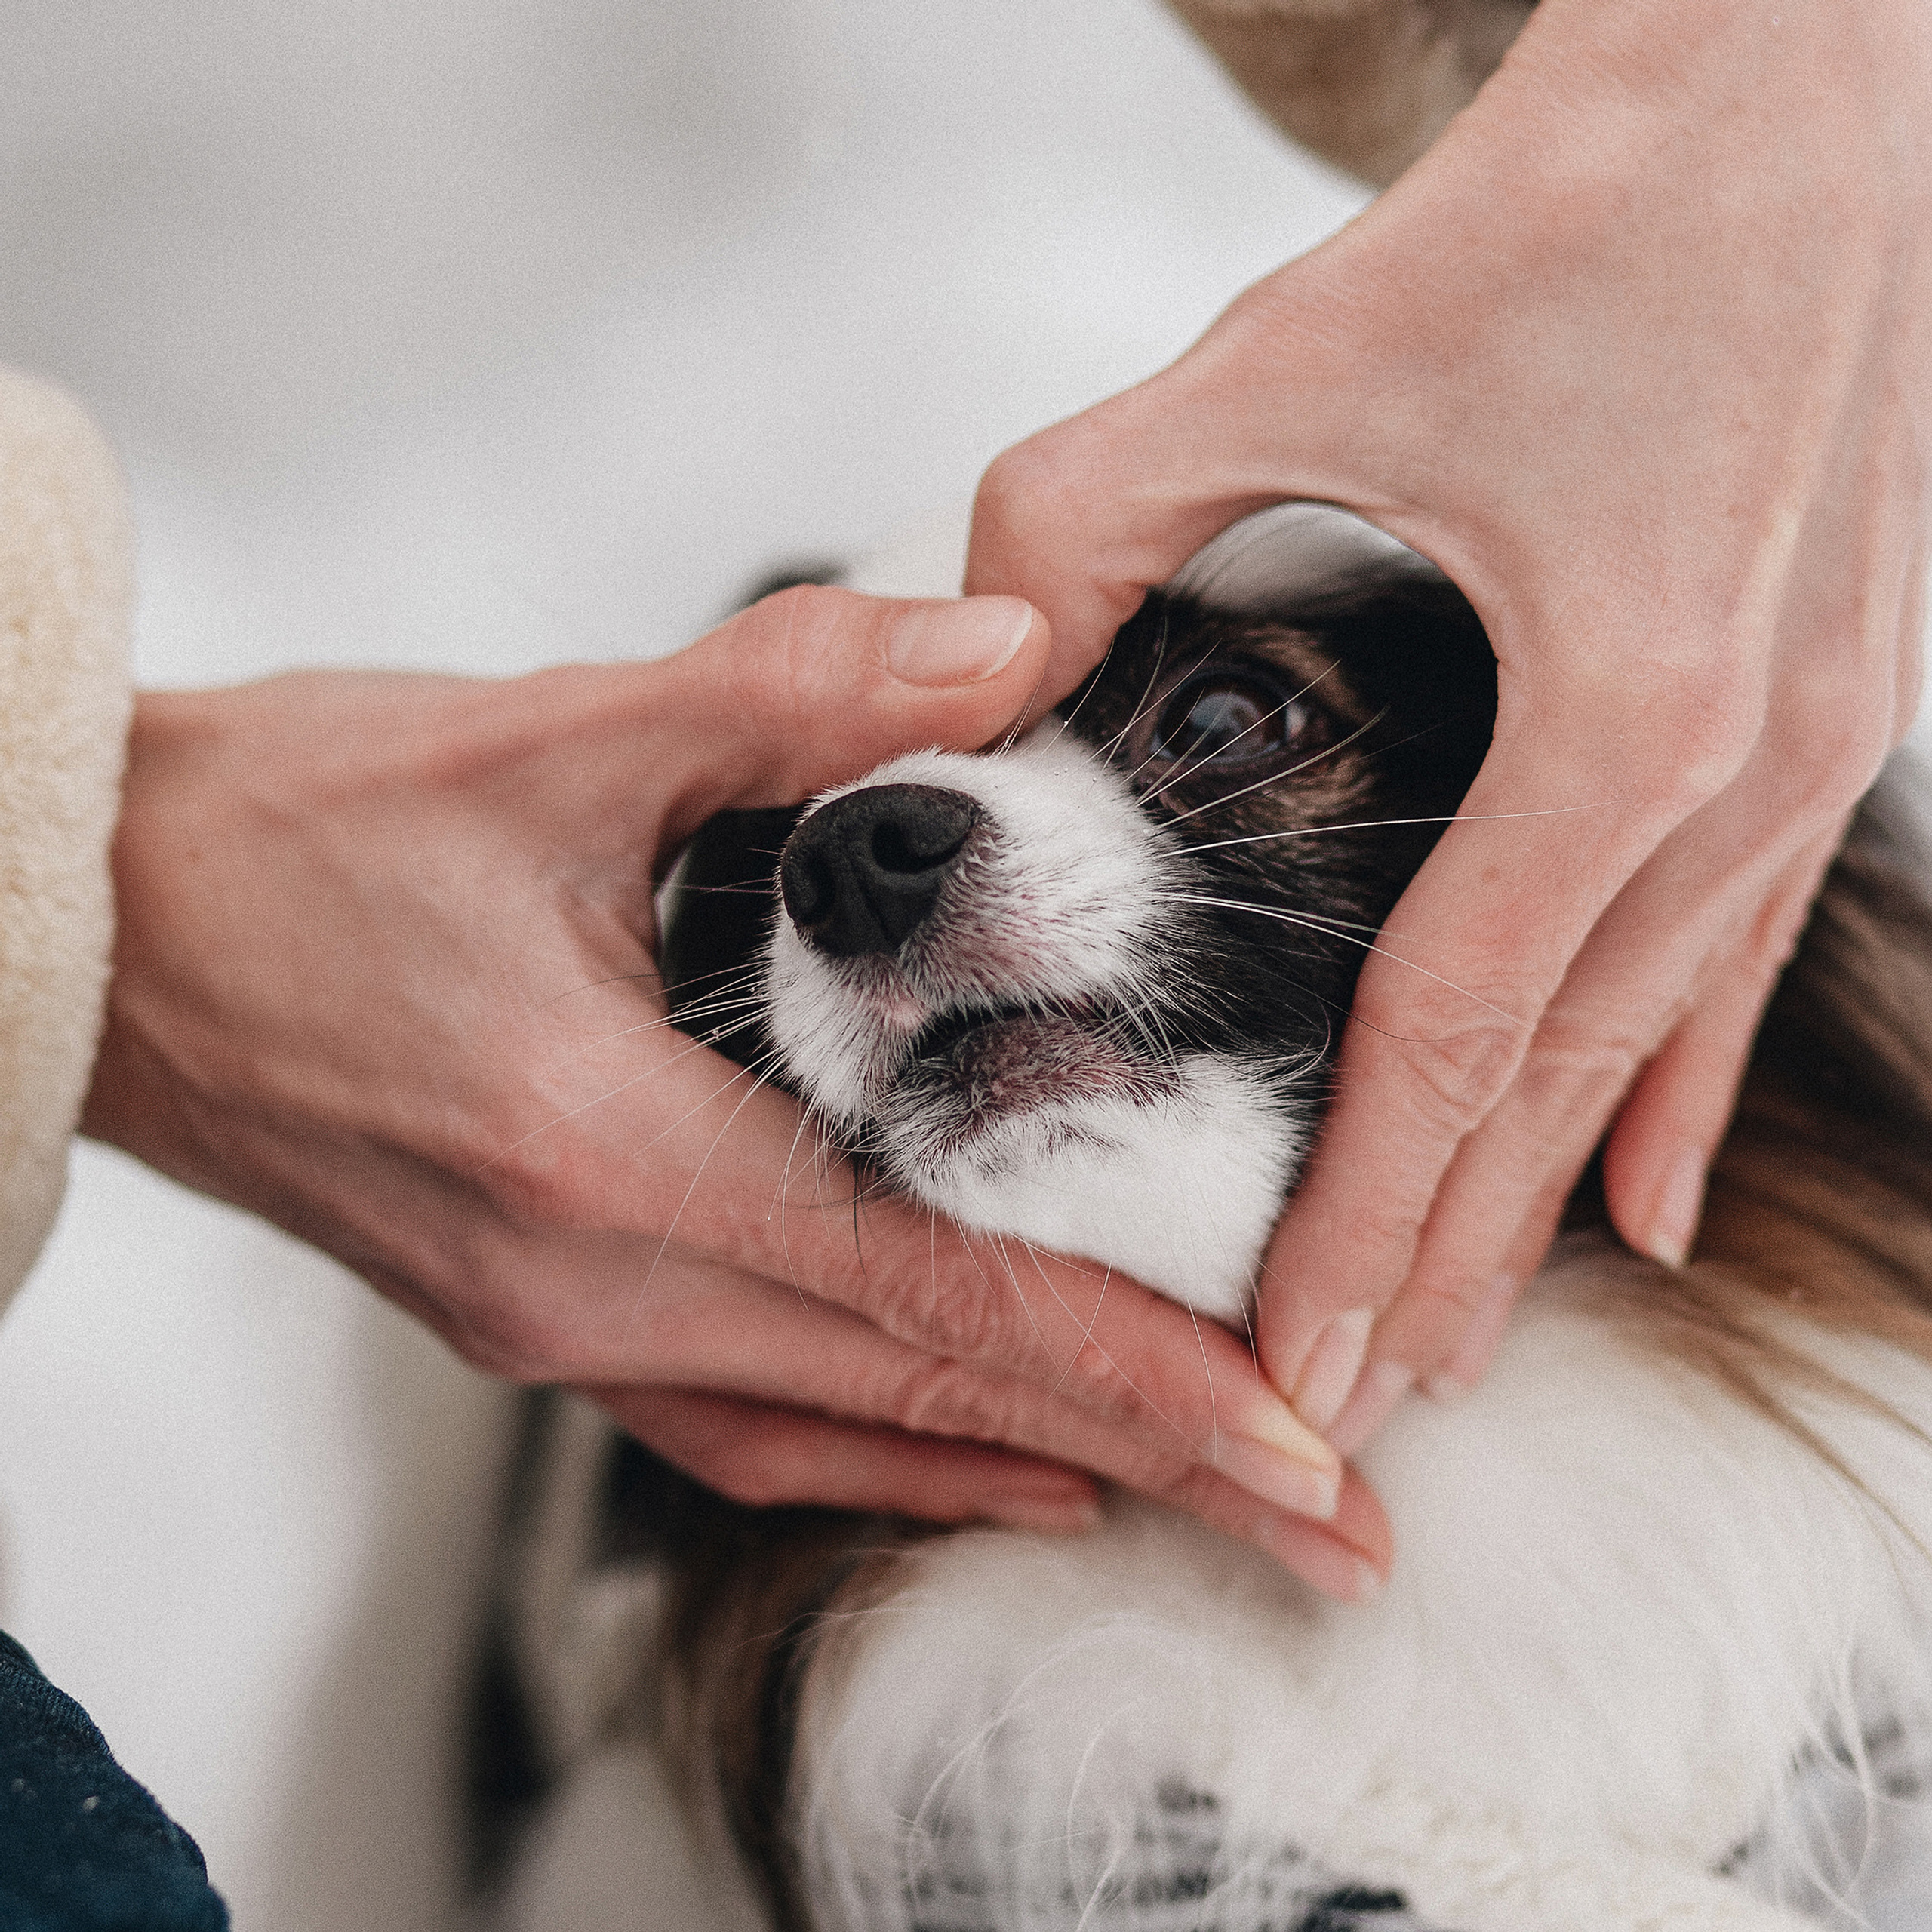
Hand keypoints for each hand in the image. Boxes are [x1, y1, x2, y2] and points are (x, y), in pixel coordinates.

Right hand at [83, 587, 1385, 1601]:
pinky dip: (887, 1447)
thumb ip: (792, 695)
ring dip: (1033, 1466)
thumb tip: (1009, 648)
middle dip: (1146, 1462)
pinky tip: (982, 1455)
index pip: (933, 1291)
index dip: (1136, 1376)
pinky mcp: (539, 1309)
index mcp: (604, 1152)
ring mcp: (556, 1321)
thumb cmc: (293, 834)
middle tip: (1329, 1526)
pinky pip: (748, 1424)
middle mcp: (587, 1283)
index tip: (1293, 1448)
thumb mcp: (544, 737)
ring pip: (845, 1430)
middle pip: (922, 1396)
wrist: (110, 928)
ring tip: (1200, 1495)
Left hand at [965, 0, 1931, 1442]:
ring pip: (1649, 1046)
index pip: (1454, 1037)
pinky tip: (1645, 1198)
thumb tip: (980, 672)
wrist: (1804, 91)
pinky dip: (1676, 1086)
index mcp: (1626, 710)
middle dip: (1445, 1260)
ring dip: (1544, 1199)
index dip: (1360, 1214)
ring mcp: (1816, 755)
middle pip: (1558, 1087)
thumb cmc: (1570, 209)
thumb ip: (1082, 524)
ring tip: (1460, 1329)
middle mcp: (1746, 768)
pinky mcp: (1829, 716)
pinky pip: (1742, 956)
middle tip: (1353, 1402)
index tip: (1288, 1356)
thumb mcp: (1276, 361)